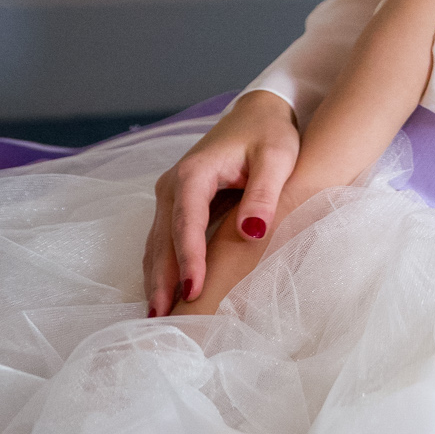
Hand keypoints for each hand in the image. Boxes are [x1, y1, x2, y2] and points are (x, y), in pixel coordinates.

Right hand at [143, 90, 300, 316]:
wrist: (258, 113)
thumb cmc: (270, 134)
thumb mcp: (277, 158)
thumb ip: (264, 193)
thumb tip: (251, 232)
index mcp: (195, 172)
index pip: (186, 222)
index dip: (189, 258)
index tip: (193, 290)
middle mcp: (172, 184)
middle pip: (162, 239)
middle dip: (162, 280)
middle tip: (163, 320)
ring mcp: (169, 195)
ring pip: (157, 244)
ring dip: (156, 279)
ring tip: (159, 318)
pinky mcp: (174, 204)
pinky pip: (162, 241)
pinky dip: (161, 269)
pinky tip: (165, 295)